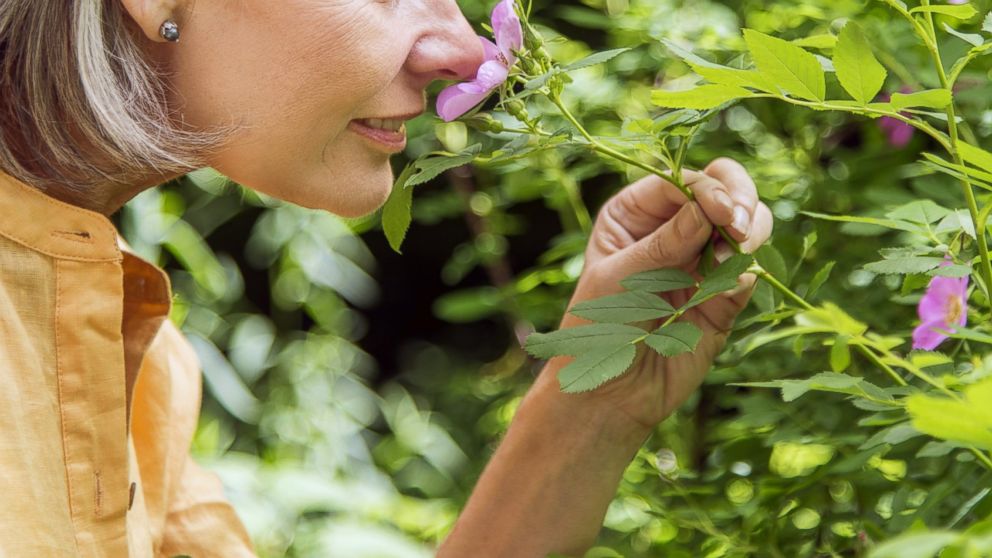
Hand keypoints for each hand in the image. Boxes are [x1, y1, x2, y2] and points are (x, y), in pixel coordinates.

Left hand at [543, 158, 773, 431]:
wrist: (610, 393)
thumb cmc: (598, 329)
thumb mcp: (621, 278)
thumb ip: (666, 243)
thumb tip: (711, 208)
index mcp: (637, 213)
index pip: (683, 181)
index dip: (708, 189)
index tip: (721, 212)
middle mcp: (673, 228)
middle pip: (725, 190)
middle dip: (740, 201)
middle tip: (741, 229)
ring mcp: (701, 260)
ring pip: (748, 224)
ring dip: (749, 234)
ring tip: (733, 256)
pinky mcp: (724, 296)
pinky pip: (749, 272)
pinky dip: (745, 275)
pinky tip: (724, 293)